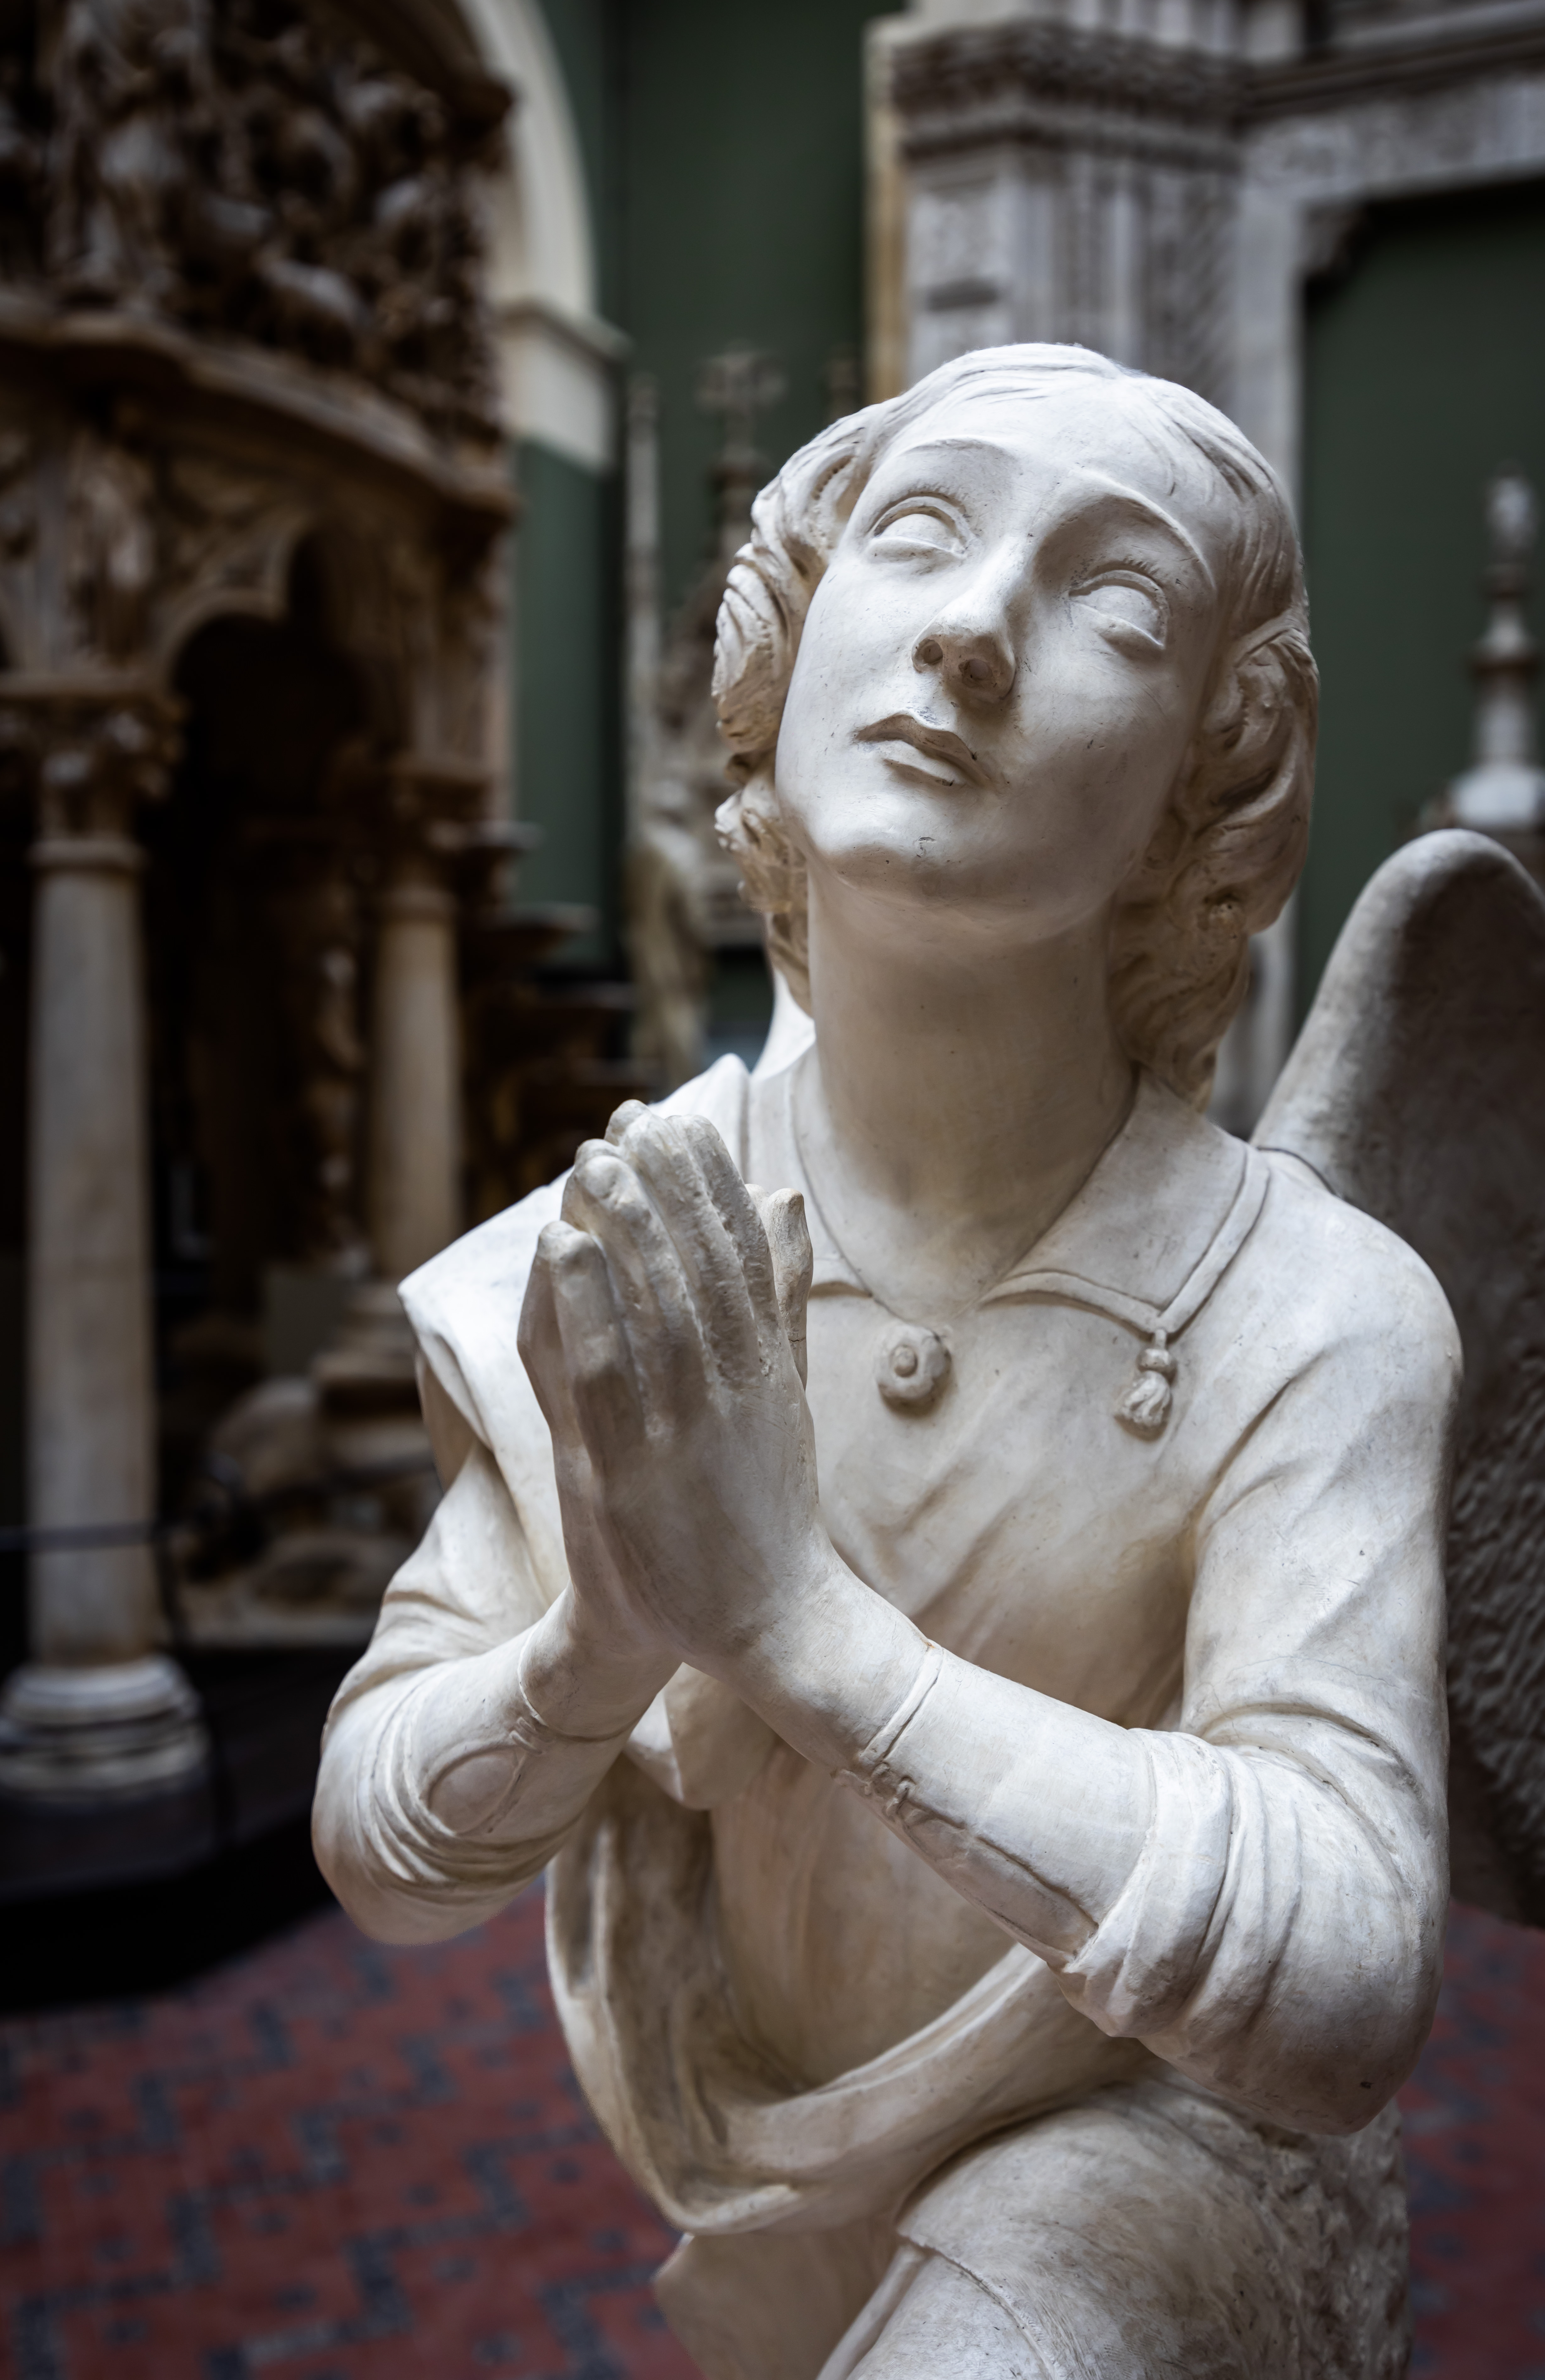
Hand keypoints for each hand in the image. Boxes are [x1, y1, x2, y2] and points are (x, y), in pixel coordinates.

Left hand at [517, 1100, 823, 1679]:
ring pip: (655, 1303)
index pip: (742, 1252)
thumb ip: (782, 1298)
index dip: (711, 1180)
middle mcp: (736, 1384)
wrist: (776, 1622)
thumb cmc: (772, 1508)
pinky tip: (561, 1249)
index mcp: (769, 1364)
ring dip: (623, 1225)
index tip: (680, 1120)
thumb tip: (782, 1198)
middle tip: (630, 1119)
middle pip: (700, 1263)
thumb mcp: (786, 1390)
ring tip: (591, 1160)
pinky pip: (605, 1373)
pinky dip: (584, 1304)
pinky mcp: (636, 1471)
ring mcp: (687, 1427)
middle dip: (665, 1185)